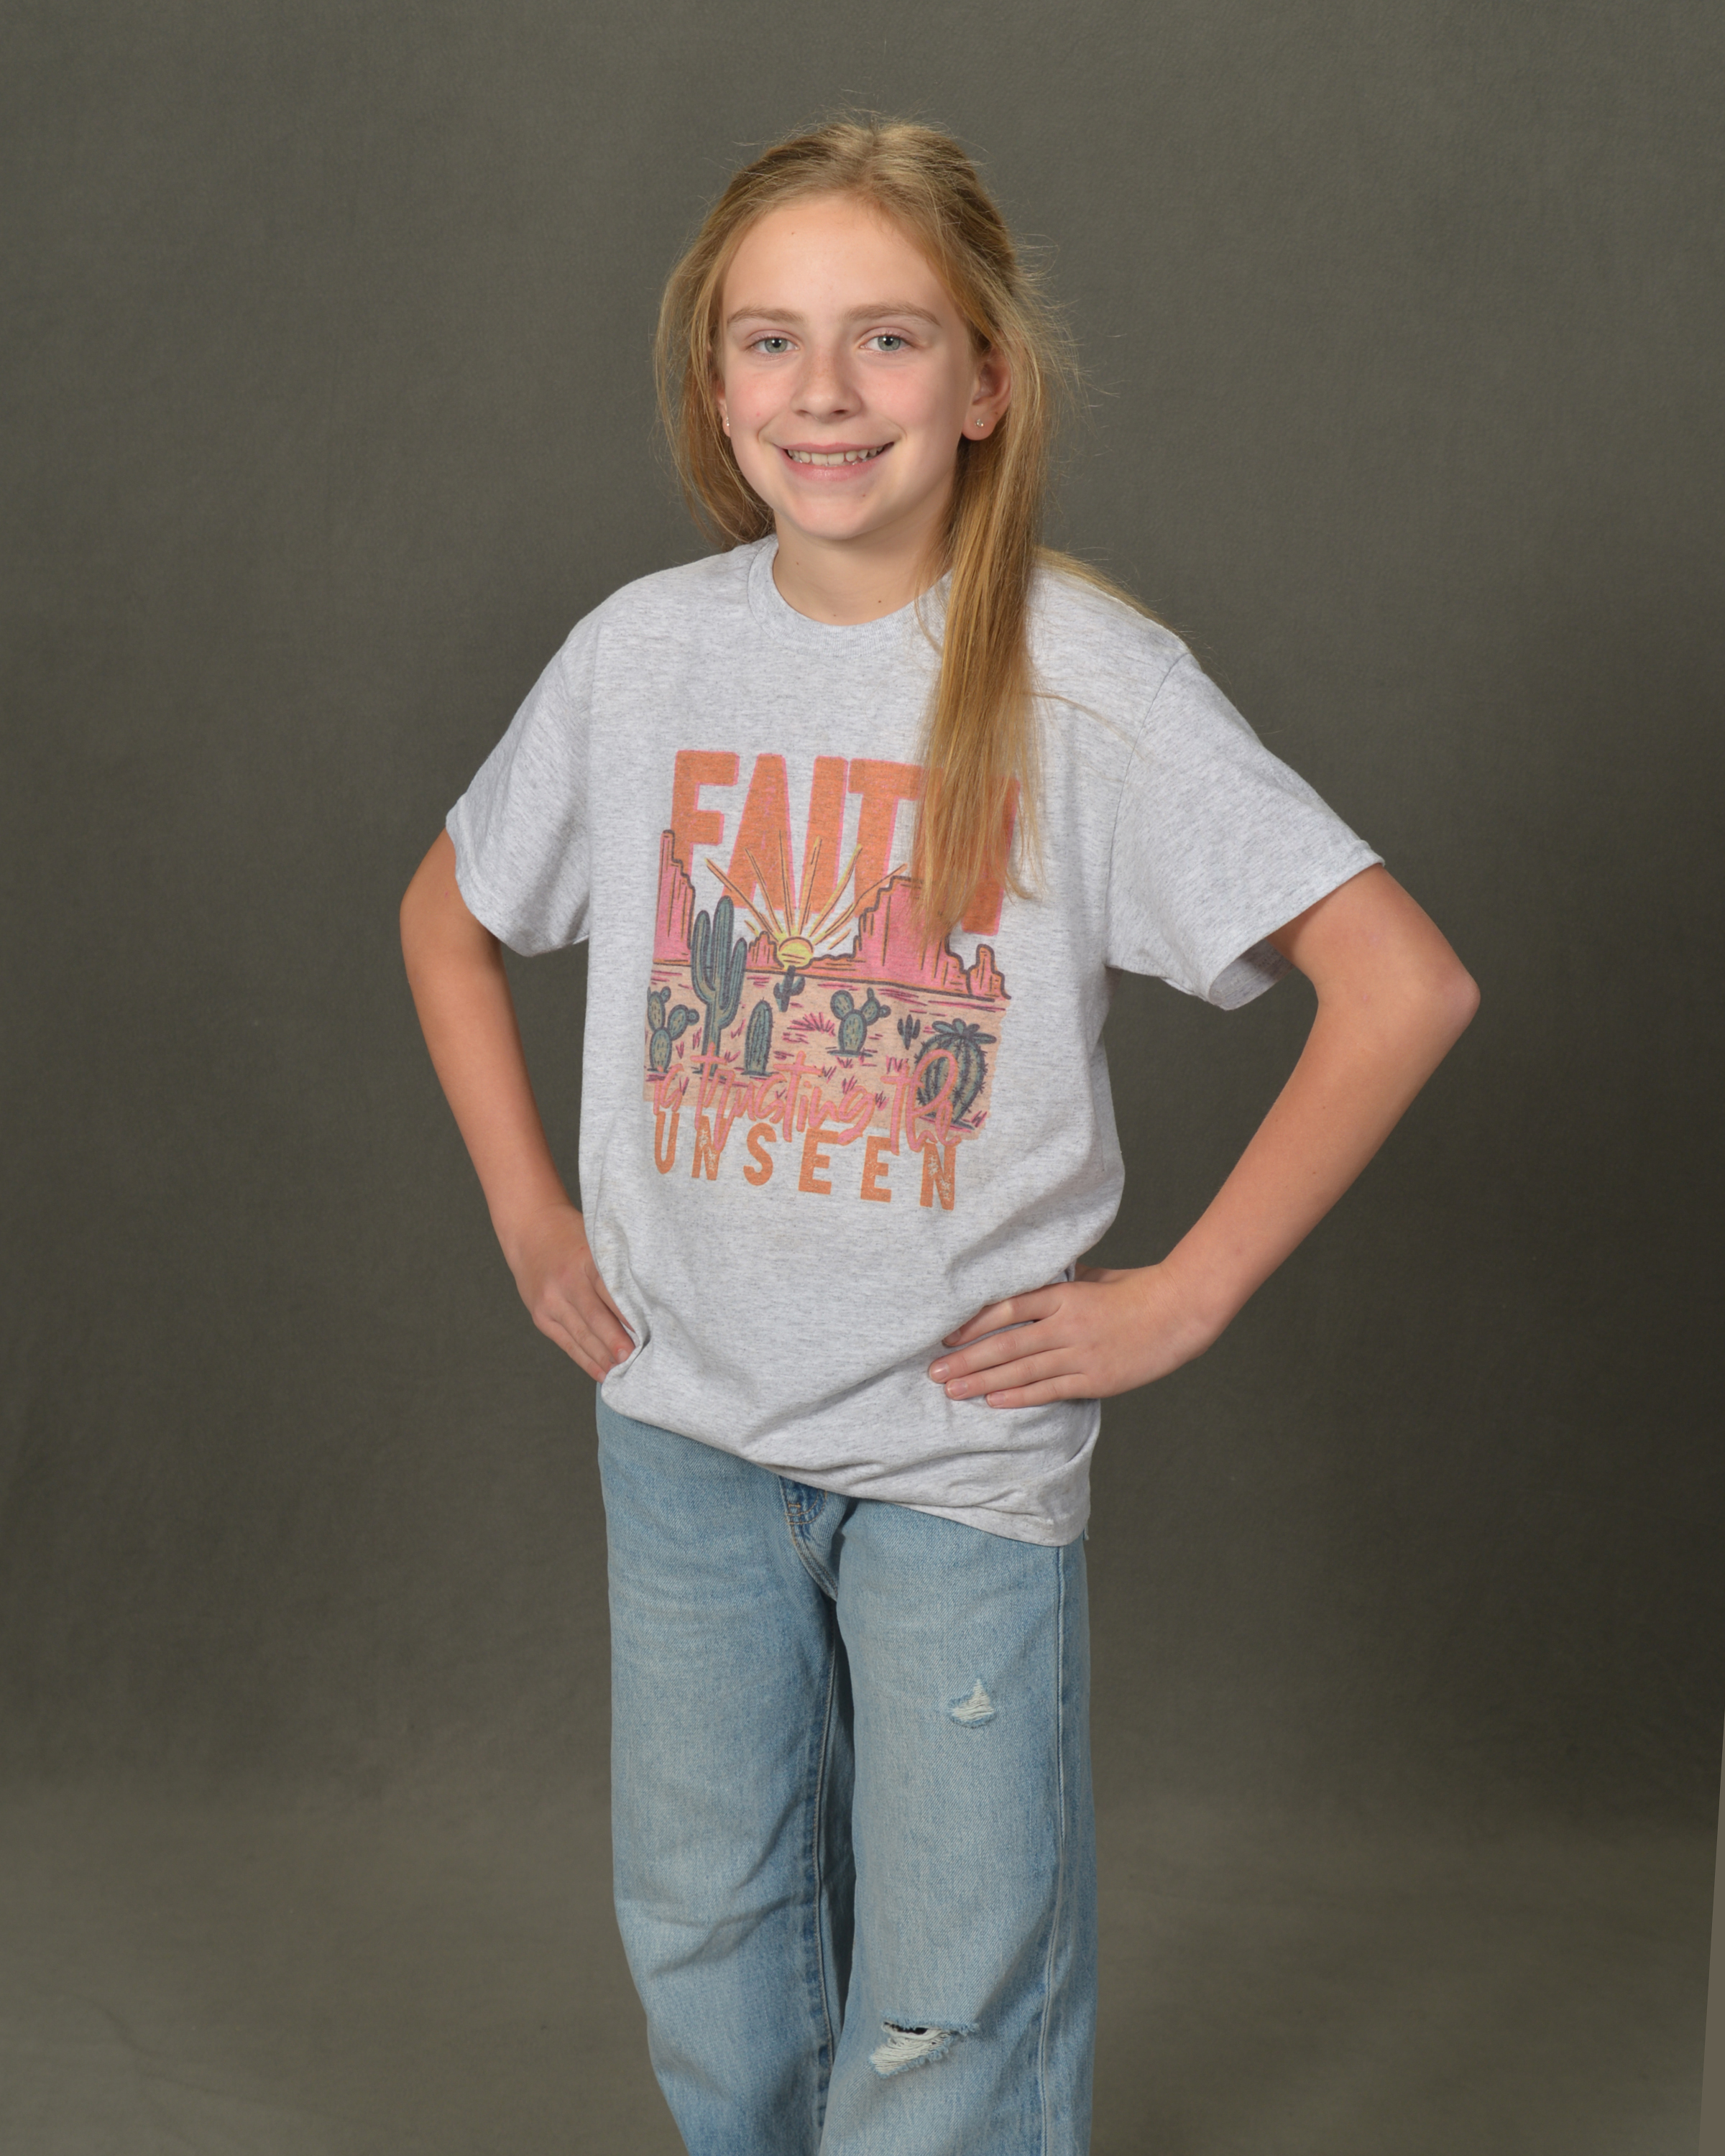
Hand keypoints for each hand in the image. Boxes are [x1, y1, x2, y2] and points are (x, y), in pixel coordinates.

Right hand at [503, 1203, 634, 1380]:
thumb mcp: (594, 1241)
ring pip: (580, 1335)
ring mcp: (550, 1301)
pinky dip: (585, 1359)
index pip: (609, 1290)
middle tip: (634, 1359)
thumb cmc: (571, 1235)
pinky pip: (566, 1343)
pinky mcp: (541, 1316)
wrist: (528, 1230)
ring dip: (603, 1357)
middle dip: (615, 1342)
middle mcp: (565, 1282)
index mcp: (584, 1259)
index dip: (626, 1313)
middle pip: (594, 1317)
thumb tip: (646, 1303)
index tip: (646, 1331)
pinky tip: (602, 1372)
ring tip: (624, 1372)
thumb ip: (614, 1268)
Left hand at [927, 1263, 1219, 1408]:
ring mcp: (1080, 1355)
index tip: (946, 1336)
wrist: (1181, 1312)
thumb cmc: (1138, 1289)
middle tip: (934, 1372)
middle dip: (966, 1360)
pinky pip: (1049, 1390)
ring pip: (1021, 1371)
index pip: (1007, 1309)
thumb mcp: (1095, 1278)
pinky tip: (992, 1401)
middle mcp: (1067, 1325)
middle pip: (1006, 1344)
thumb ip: (1062, 1283)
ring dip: (983, 1382)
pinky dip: (1019, 1396)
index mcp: (1065, 1294)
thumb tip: (1033, 1283)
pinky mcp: (1095, 1379)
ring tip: (953, 1390)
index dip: (973, 1324)